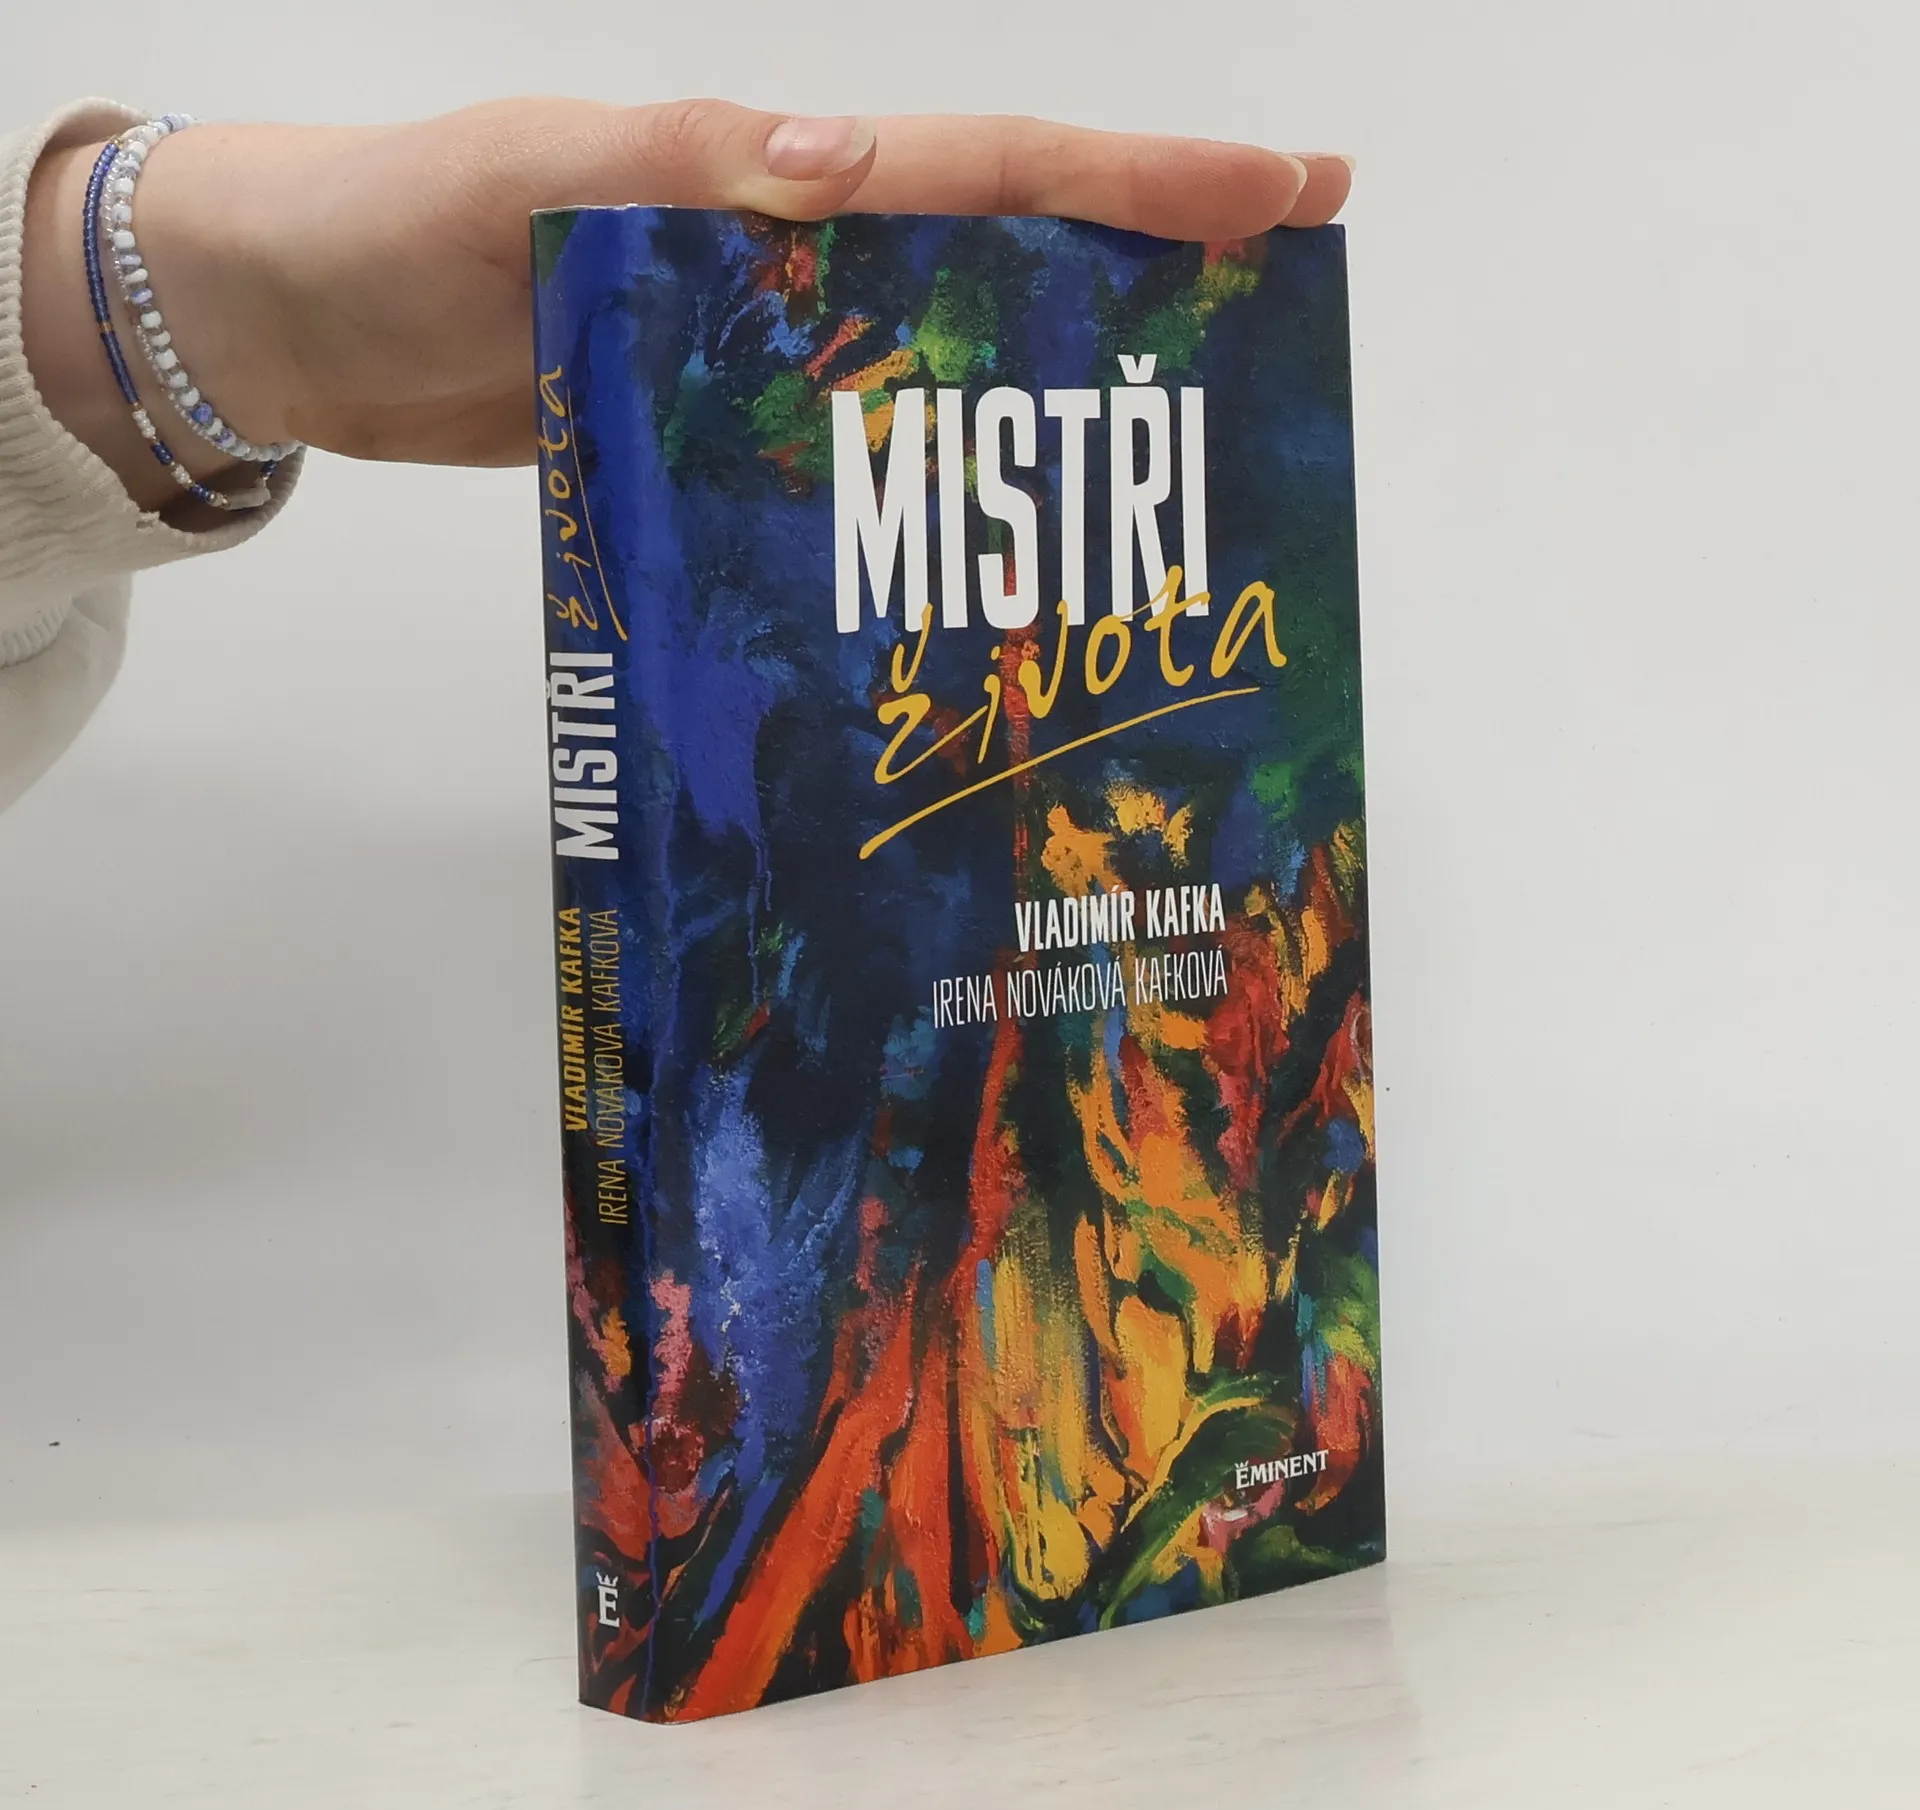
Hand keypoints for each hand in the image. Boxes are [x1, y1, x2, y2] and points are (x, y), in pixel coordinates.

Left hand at [23, 99, 1350, 494]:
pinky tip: (980, 570)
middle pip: (1003, 273)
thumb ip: (679, 170)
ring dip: (1051, 420)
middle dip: (1146, 299)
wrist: (300, 322)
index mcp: (774, 176)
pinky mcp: (724, 441)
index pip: (989, 171)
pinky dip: (925, 504)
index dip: (1141, 185)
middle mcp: (795, 263)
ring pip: (942, 379)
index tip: (1286, 193)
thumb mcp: (531, 178)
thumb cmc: (394, 221)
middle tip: (1280, 349)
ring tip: (1167, 490)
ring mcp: (765, 358)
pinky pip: (851, 463)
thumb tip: (846, 160)